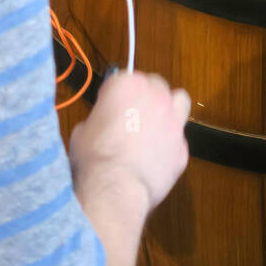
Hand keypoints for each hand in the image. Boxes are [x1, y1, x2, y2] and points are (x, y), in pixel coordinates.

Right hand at [69, 70, 189, 212]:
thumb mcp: (82, 130)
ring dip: (169, 108)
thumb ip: (100, 117)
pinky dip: (169, 144)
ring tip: (155, 125)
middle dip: (145, 96)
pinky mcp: (183, 148)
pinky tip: (156, 157)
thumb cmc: (94, 157)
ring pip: (179, 100)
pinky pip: (178, 139)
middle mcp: (156, 96)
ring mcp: (174, 121)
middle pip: (155, 84)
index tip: (109, 106)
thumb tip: (105, 124)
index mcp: (127, 84)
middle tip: (132, 115)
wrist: (115, 189)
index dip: (116, 93)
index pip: (124, 76)